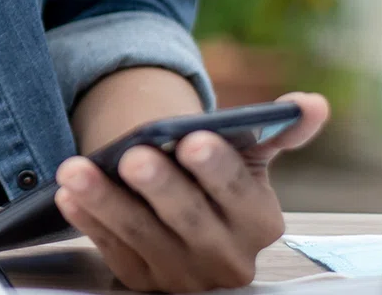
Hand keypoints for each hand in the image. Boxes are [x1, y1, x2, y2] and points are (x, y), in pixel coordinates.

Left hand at [53, 92, 329, 291]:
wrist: (191, 214)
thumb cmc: (218, 178)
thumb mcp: (250, 155)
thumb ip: (280, 130)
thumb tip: (312, 103)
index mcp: (261, 223)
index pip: (238, 194)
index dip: (216, 168)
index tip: (192, 139)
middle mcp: (227, 258)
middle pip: (188, 220)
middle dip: (160, 186)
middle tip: (133, 155)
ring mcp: (183, 276)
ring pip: (142, 236)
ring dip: (106, 201)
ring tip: (77, 168)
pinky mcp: (143, 282)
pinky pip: (111, 250)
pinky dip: (88, 221)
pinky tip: (68, 194)